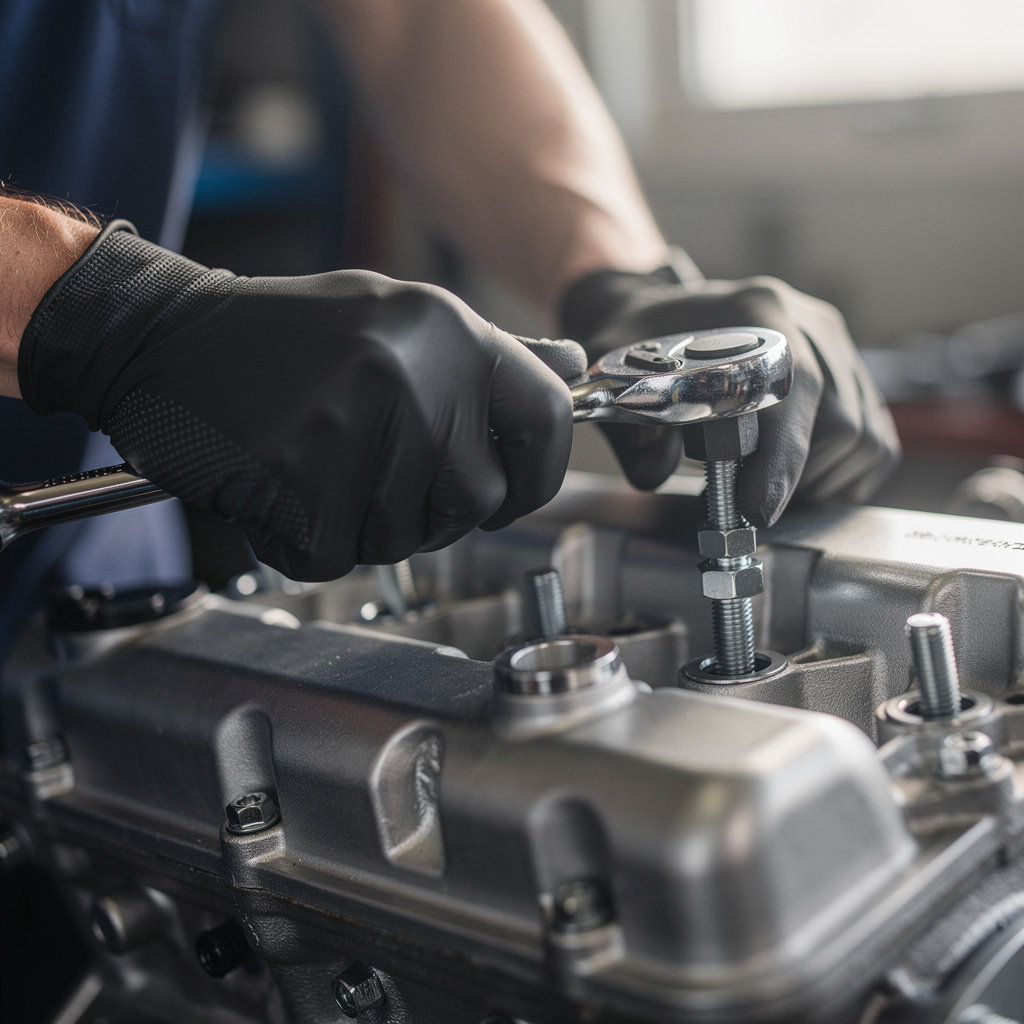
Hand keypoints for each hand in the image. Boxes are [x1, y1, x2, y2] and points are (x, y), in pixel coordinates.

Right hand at [19, 222, 574, 579]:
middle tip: (372, 470)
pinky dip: (304, 540)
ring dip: (362, 524)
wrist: (162, 335)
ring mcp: (351, 422)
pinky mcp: (293, 474)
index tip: (509, 490)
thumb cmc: (286, 338)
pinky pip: (330, 556)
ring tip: (317, 462)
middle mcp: (412, 372)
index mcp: (446, 329)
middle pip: (476, 501)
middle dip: (432, 509)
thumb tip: (570, 373)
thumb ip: (483, 358)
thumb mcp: (396, 319)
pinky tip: (278, 485)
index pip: (549, 419)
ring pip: (403, 539)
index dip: (538, 472)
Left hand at [560, 260, 899, 527]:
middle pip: (840, 422)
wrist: (654, 312)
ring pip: (864, 437)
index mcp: (754, 311)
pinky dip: (840, 474)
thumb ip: (632, 431)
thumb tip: (658, 470)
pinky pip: (871, 439)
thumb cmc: (636, 345)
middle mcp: (806, 321)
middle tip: (747, 504)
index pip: (796, 387)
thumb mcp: (614, 380)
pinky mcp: (847, 367)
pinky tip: (793, 477)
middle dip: (795, 480)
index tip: (757, 509)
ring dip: (819, 481)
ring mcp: (834, 343)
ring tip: (766, 489)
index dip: (783, 457)